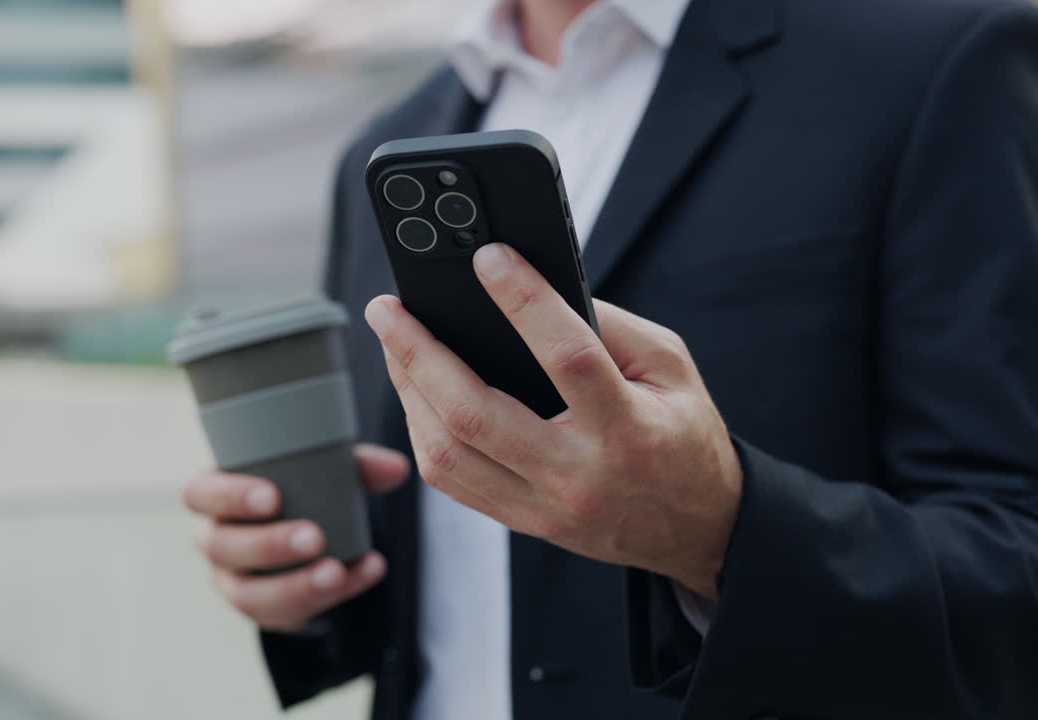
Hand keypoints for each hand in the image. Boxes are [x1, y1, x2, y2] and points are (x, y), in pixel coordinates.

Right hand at [183, 443, 408, 632]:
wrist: (303, 536)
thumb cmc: (300, 488)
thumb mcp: (322, 469)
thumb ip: (356, 465)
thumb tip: (395, 468)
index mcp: (213, 494)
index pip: (199, 494)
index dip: (230, 497)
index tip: (272, 496)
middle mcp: (214, 540)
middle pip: (224, 548)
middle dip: (270, 545)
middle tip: (314, 537)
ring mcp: (234, 582)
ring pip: (251, 593)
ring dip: (297, 584)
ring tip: (337, 572)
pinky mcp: (265, 610)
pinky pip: (291, 613)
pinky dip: (335, 595)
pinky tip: (366, 572)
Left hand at [364, 243, 741, 599]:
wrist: (696, 530)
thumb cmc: (681, 435)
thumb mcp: (670, 368)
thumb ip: (609, 326)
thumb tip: (532, 286)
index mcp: (627, 428)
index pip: (566, 356)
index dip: (523, 301)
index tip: (487, 258)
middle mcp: (577, 473)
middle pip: (475, 413)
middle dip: (419, 352)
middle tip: (387, 308)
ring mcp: (543, 506)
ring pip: (448, 452)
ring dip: (407, 391)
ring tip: (394, 343)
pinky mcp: (521, 521)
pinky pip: (451, 480)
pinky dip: (422, 430)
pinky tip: (415, 393)